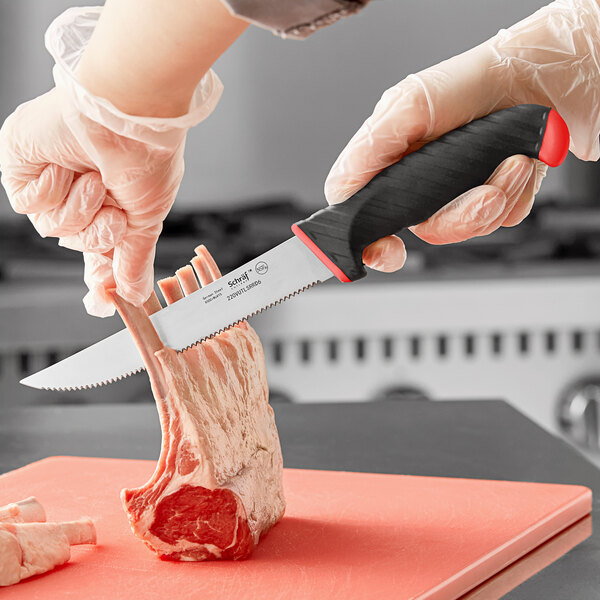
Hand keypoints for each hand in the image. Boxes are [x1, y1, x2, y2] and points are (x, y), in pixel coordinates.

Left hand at [0, 3, 241, 315]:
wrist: (127, 118)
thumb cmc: (146, 158)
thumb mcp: (146, 220)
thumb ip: (135, 259)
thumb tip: (136, 294)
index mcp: (113, 204)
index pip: (100, 248)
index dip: (100, 275)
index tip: (100, 302)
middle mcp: (82, 193)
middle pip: (78, 243)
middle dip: (100, 232)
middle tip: (116, 211)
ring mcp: (53, 180)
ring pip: (54, 227)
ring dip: (80, 208)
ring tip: (95, 178)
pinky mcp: (24, 166)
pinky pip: (30, 204)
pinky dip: (54, 190)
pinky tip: (67, 165)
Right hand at [325, 0, 599, 271]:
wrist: (542, 84)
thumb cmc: (474, 83)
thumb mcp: (412, 103)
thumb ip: (372, 146)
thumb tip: (340, 190)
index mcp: (390, 164)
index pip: (362, 215)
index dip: (370, 242)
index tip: (388, 251)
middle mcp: (420, 184)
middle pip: (425, 230)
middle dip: (460, 214)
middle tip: (484, 190)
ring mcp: (457, 194)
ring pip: (466, 230)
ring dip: (495, 200)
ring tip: (511, 164)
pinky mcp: (492, 199)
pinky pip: (499, 221)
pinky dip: (514, 196)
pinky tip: (518, 167)